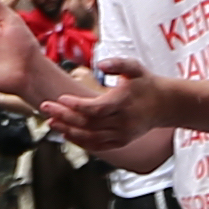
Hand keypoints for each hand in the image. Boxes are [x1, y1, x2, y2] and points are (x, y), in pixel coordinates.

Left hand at [44, 62, 169, 149]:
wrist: (164, 105)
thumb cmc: (145, 83)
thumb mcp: (135, 67)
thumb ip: (118, 63)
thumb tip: (100, 64)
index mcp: (124, 102)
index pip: (96, 108)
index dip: (77, 105)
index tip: (61, 97)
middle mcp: (123, 122)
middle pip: (88, 123)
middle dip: (64, 116)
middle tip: (44, 106)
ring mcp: (122, 135)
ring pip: (90, 137)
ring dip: (68, 130)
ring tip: (50, 121)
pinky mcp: (121, 142)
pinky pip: (97, 146)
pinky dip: (80, 141)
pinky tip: (65, 133)